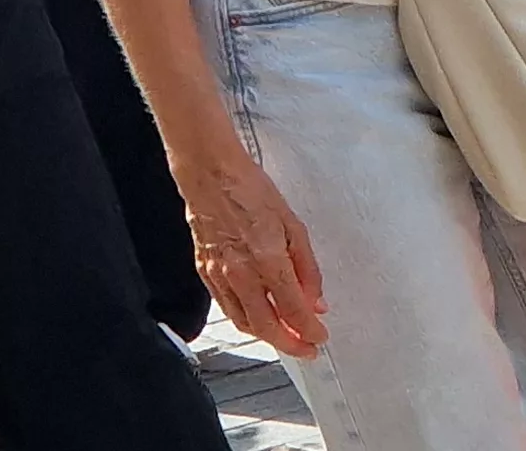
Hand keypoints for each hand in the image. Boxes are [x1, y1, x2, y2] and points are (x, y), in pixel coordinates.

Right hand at [175, 141, 326, 355]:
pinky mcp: (205, 274)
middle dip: (290, 344)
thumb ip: (307, 267)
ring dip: (268, 336)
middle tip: (307, 349)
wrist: (211, 175)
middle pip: (267, 326)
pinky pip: (227, 308)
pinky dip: (246, 320)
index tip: (320, 338)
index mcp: (268, 259)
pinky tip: (259, 318)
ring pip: (244, 322)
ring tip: (286, 337)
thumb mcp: (293, 225)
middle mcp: (242, 274)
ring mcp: (220, 276)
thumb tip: (316, 300)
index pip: (293, 309)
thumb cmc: (252, 191)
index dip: (309, 330)